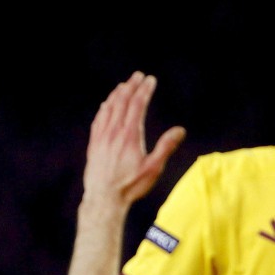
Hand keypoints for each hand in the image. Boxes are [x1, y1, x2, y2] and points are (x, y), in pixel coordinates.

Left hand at [84, 71, 185, 206]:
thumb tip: (180, 130)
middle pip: (122, 102)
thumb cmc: (131, 186)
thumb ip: (166, 147)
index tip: (150, 80)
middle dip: (131, 86)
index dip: (144, 90)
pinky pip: (98, 120)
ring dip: (117, 94)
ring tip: (124, 85)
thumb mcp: (153, 168)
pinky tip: (105, 105)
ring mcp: (102, 137)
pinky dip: (104, 108)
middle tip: (138, 76)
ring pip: (109, 108)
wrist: (104, 198)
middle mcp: (114, 132)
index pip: (137, 105)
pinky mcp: (94, 144)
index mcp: (130, 135)